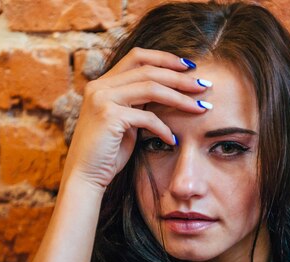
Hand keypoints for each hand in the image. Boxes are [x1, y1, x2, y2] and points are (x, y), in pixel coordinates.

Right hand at [62, 47, 208, 190]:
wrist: (85, 177)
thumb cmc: (107, 154)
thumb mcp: (126, 122)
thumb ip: (140, 105)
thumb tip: (168, 94)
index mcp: (103, 83)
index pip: (138, 57)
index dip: (165, 58)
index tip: (190, 67)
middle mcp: (100, 86)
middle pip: (149, 70)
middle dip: (180, 77)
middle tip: (204, 86)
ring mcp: (102, 99)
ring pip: (151, 88)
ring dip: (180, 98)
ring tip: (200, 108)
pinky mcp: (108, 116)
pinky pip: (146, 117)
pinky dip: (163, 128)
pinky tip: (173, 140)